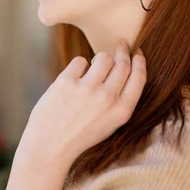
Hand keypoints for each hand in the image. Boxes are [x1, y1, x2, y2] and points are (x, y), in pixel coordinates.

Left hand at [15, 40, 146, 170]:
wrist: (50, 146)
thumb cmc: (80, 134)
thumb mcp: (109, 123)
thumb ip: (119, 100)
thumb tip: (124, 67)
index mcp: (121, 112)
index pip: (138, 77)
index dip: (139, 61)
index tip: (137, 52)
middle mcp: (107, 98)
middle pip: (122, 63)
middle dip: (122, 50)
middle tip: (121, 44)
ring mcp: (86, 89)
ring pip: (102, 57)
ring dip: (100, 58)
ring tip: (93, 67)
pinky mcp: (66, 81)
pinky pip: (80, 60)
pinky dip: (78, 67)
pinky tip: (73, 79)